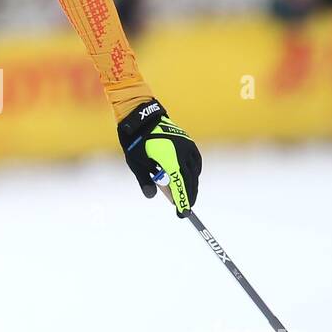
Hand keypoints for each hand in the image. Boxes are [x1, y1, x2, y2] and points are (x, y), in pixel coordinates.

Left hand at [117, 100, 201, 215]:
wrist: (142, 118)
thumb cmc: (137, 142)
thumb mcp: (136, 164)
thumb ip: (146, 181)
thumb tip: (152, 196)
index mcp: (170, 161)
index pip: (180, 186)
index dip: (182, 201)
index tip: (183, 213)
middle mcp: (182, 154)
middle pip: (189, 180)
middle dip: (189, 195)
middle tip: (186, 208)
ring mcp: (187, 147)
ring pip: (194, 171)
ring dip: (192, 184)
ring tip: (188, 195)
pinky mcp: (188, 142)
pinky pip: (195, 161)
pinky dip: (194, 171)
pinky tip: (191, 176)